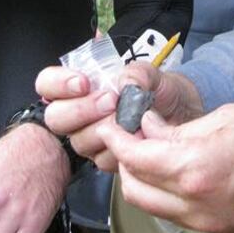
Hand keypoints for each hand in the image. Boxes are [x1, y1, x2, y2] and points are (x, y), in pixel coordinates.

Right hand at [37, 62, 202, 171]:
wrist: (186, 116)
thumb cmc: (163, 92)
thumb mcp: (154, 74)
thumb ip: (138, 73)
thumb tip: (126, 84)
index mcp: (80, 87)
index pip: (47, 84)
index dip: (58, 84)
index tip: (83, 82)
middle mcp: (79, 114)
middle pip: (56, 118)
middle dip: (82, 110)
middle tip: (111, 101)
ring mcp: (91, 138)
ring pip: (79, 141)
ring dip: (103, 130)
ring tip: (129, 119)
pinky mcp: (108, 158)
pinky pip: (103, 159)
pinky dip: (120, 149)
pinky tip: (137, 138)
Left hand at [97, 100, 233, 232]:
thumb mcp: (228, 117)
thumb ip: (182, 130)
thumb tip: (151, 132)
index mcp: (197, 170)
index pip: (135, 159)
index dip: (118, 137)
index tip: (114, 122)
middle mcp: (201, 206)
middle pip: (137, 191)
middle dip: (127, 161)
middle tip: (133, 132)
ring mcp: (216, 223)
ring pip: (158, 207)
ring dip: (148, 179)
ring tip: (158, 146)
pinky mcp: (231, 229)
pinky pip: (185, 214)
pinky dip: (173, 192)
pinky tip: (185, 165)